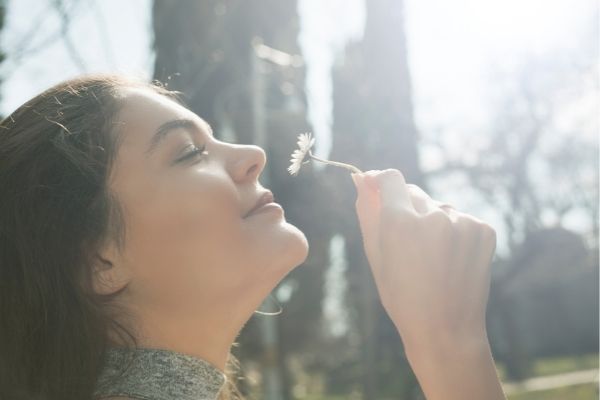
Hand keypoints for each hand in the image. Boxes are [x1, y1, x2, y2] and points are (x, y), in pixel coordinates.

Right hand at [351, 169, 496, 348]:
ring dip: (432, 221)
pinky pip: (460, 219)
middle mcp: (433, 215)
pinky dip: (454, 232)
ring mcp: (462, 222)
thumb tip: (361, 180)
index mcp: (400, 221)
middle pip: (414, 193)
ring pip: (438, 207)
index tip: (376, 187)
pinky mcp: (483, 230)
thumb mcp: (376, 256)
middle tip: (406, 243)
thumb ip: (367, 213)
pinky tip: (450, 260)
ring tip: (431, 258)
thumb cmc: (402, 297)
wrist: (446, 330)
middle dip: (406, 209)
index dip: (381, 181)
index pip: (390, 178)